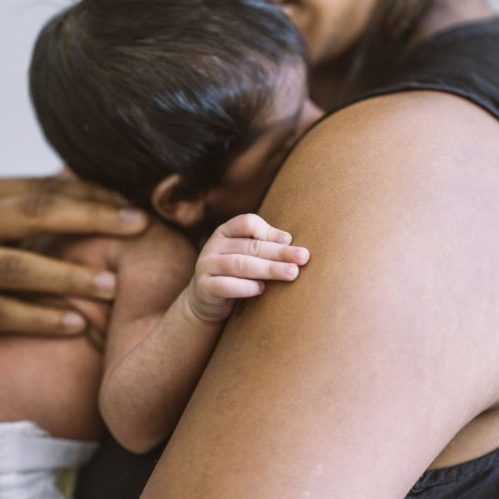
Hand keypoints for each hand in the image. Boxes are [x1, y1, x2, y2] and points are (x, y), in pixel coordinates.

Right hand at [0, 176, 148, 334]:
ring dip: (70, 276)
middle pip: (35, 213)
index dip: (91, 194)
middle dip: (93, 217)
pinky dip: (40, 319)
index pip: (42, 189)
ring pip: (18, 266)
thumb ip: (23, 207)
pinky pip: (1, 313)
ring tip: (113, 286)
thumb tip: (75, 183)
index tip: (134, 203)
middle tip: (141, 224)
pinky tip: (77, 325)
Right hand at [186, 214, 309, 322]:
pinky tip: (262, 289)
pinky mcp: (204, 287)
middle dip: (279, 252)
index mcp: (225, 232)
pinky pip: (225, 286)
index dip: (269, 231)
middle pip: (250, 246)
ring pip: (240, 265)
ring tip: (291, 273)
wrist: (207, 302)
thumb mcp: (248, 256)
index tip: (289, 240)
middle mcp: (213, 246)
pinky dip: (245, 287)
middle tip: (303, 257)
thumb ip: (264, 246)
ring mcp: (205, 266)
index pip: (247, 223)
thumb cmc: (237, 275)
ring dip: (269, 269)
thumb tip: (289, 240)